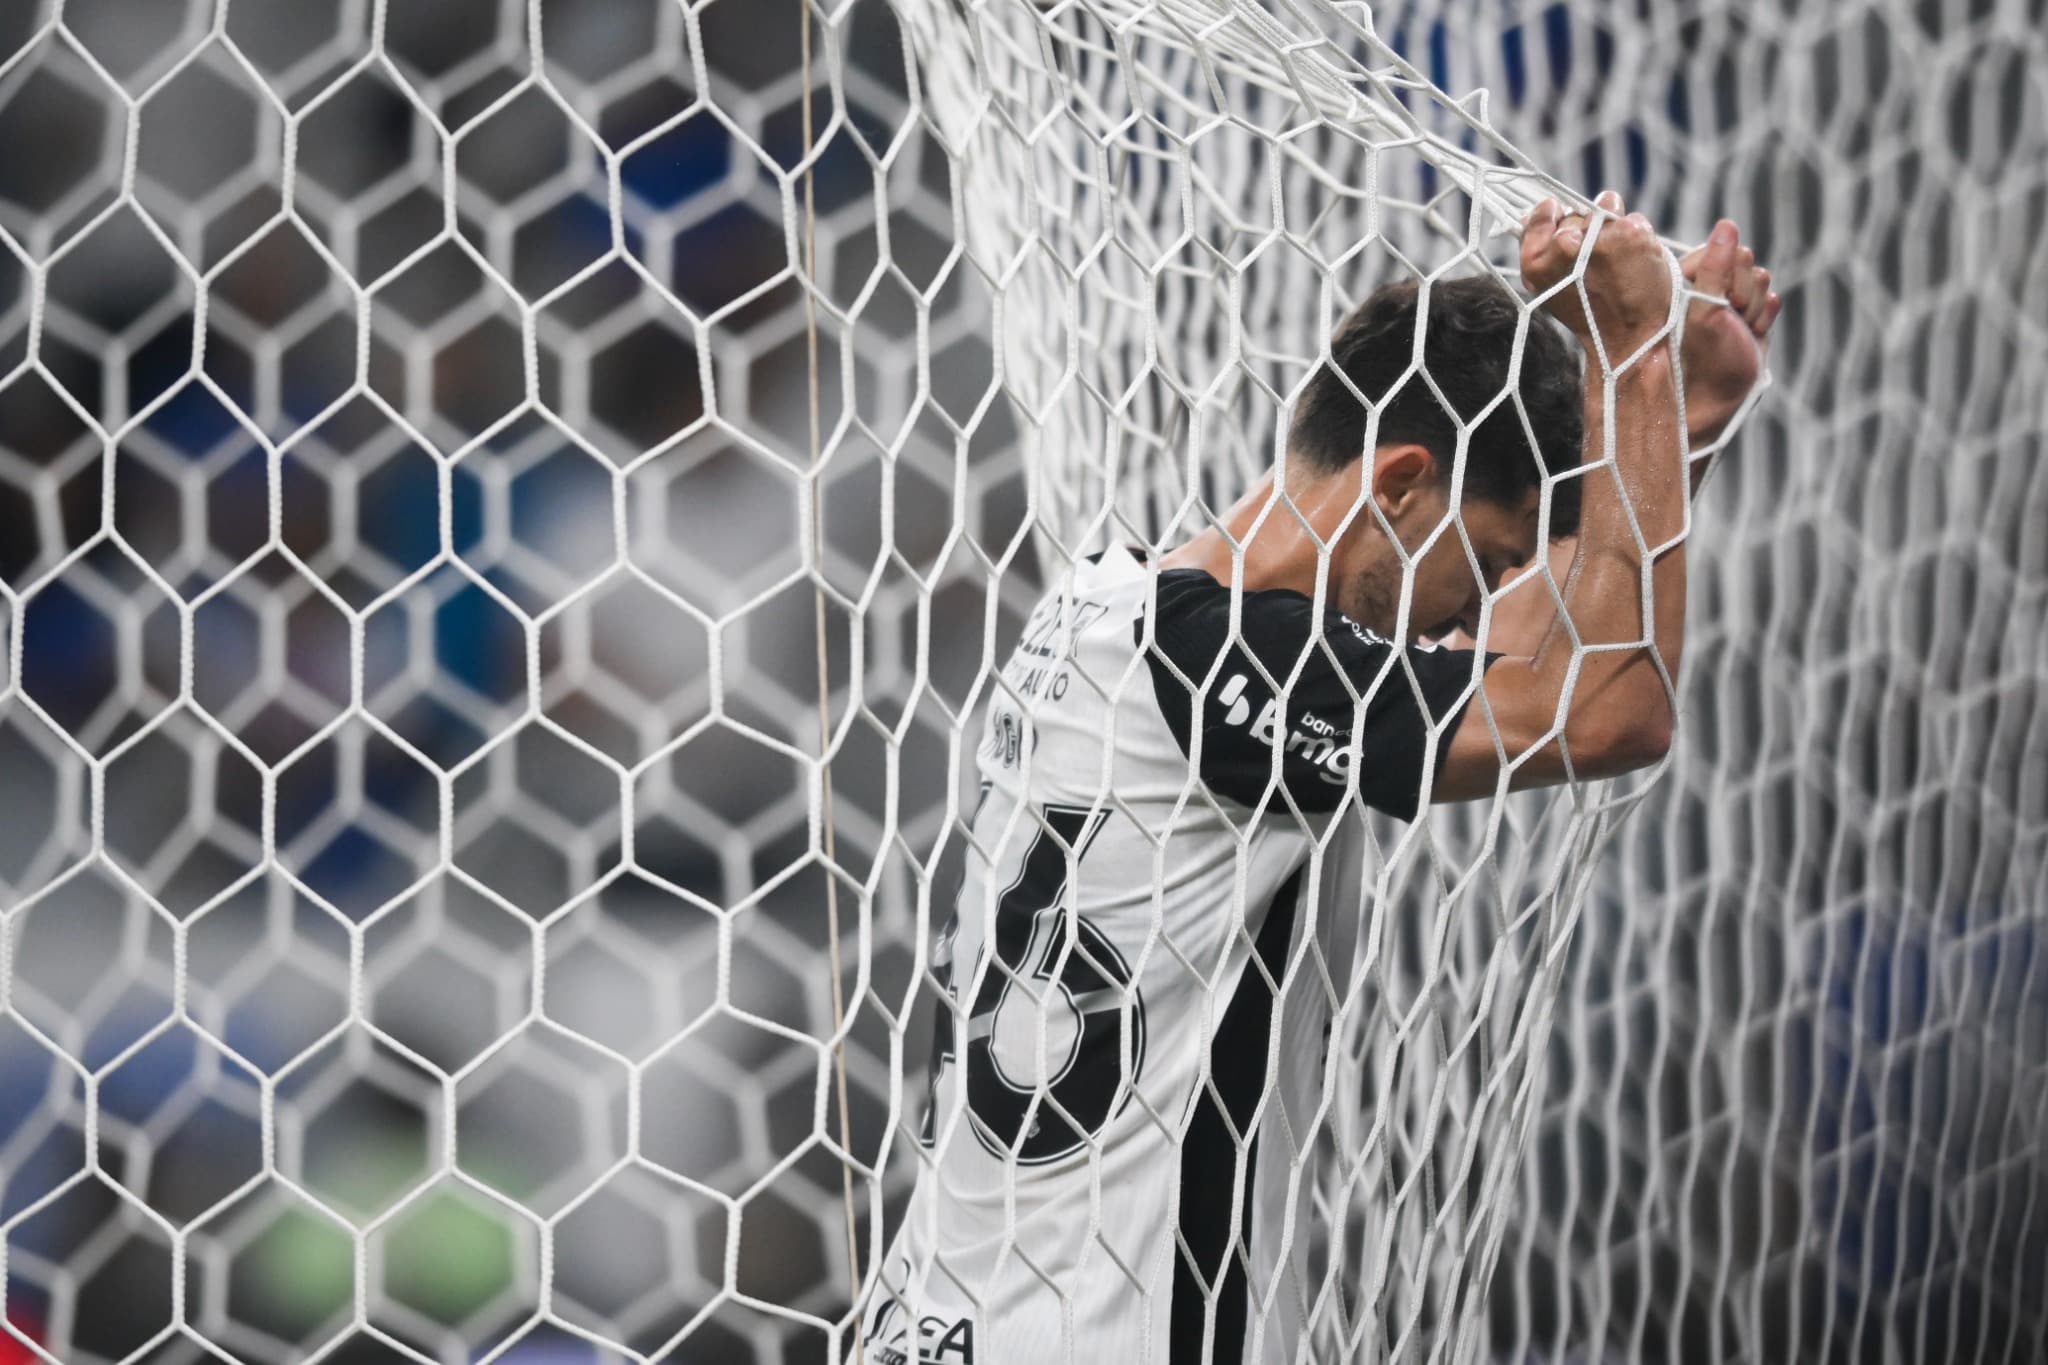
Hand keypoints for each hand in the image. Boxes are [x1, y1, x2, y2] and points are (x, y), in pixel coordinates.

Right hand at [1521, 189, 1674, 360]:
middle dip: (1586, 226)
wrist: (1630, 338)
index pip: (1544, 210)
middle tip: (1595, 261)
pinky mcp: (1630, 234)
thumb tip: (1535, 213)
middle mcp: (1564, 244)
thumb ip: (1536, 248)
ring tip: (1616, 256)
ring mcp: (1598, 237)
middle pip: (1575, 211)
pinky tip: (1635, 260)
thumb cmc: (1588, 314)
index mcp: (1536, 260)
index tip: (1568, 234)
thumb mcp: (1546, 288)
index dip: (1556, 217)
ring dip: (1612, 224)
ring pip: (1605, 205)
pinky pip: (1631, 217)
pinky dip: (1636, 234)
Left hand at [1677, 219, 1780, 441]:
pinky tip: (1751, 333)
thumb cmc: (1698, 353)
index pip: (1724, 248)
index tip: (1718, 299)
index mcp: (1687, 276)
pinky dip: (1764, 317)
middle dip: (1743, 290)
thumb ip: (1715, 267)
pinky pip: (1772, 299)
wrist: (1715, 397)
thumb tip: (1727, 223)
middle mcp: (1709, 284)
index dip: (1727, 272)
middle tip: (1729, 316)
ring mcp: (1732, 299)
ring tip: (1737, 329)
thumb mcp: (1704, 308)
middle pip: (1746, 260)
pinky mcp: (1751, 315)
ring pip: (1762, 278)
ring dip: (1753, 306)